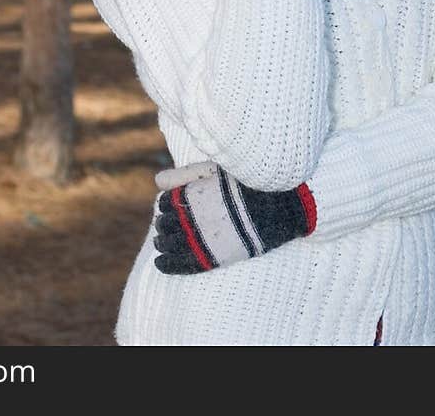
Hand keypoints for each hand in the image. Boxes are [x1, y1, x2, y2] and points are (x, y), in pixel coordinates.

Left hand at [152, 158, 316, 273]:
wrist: (278, 204)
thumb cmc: (246, 183)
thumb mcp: (214, 170)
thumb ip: (184, 175)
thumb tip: (157, 180)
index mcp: (193, 194)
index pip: (167, 202)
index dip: (166, 206)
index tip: (169, 208)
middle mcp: (193, 217)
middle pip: (166, 223)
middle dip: (163, 225)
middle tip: (163, 228)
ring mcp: (203, 239)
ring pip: (170, 244)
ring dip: (163, 244)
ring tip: (161, 245)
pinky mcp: (214, 257)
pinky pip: (183, 264)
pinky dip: (169, 265)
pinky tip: (161, 264)